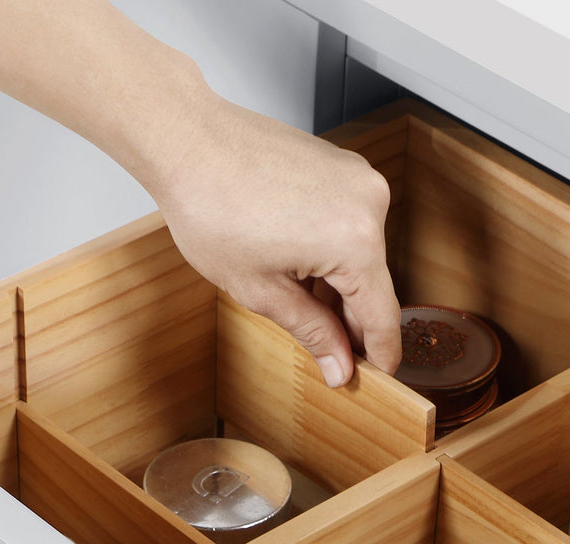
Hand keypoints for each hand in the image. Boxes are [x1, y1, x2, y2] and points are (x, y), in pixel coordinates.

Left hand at [151, 101, 400, 388]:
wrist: (187, 143)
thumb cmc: (212, 209)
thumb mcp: (261, 291)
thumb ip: (312, 332)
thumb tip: (340, 366)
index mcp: (356, 242)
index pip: (382, 315)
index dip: (380, 353)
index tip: (379, 375)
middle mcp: (370, 205)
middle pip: (372, 283)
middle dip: (351, 320)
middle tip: (330, 353)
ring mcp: (359, 179)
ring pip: (360, 254)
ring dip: (336, 285)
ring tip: (295, 299)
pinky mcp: (343, 166)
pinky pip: (349, 224)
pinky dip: (330, 251)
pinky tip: (295, 264)